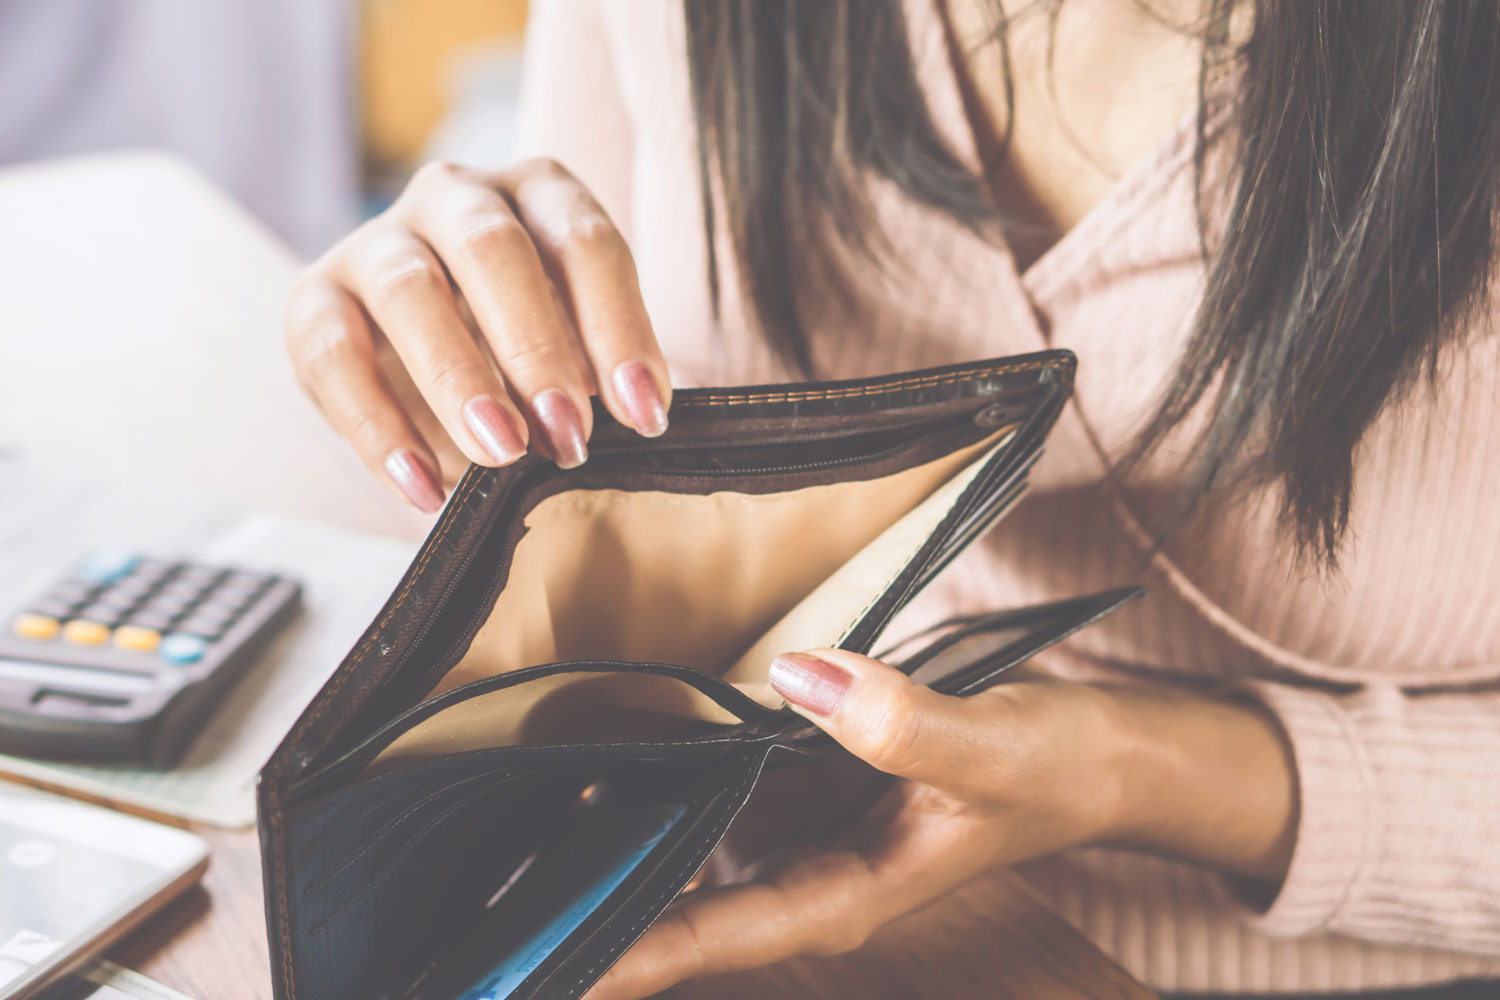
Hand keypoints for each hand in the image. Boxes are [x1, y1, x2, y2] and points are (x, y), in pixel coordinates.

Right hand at [284, 159, 669, 511]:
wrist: (420, 362)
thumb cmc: (520, 350)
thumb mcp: (572, 347)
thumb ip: (594, 370)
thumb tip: (630, 423)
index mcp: (537, 193)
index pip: (584, 243)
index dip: (619, 329)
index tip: (645, 416)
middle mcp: (455, 197)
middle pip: (493, 251)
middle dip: (535, 348)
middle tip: (567, 437)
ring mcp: (376, 241)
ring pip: (409, 291)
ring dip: (459, 379)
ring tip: (500, 454)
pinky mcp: (312, 296)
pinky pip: (333, 355)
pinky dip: (377, 430)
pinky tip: (423, 488)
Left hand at [585, 649, 1297, 999]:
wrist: (1094, 754)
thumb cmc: (1054, 769)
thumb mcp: (988, 751)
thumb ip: (901, 723)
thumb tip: (801, 679)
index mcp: (846, 893)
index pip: (719, 935)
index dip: (634, 954)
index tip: (548, 969)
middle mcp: (812, 870)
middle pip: (684, 903)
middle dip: (597, 901)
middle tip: (496, 903)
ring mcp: (810, 826)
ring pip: (694, 841)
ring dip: (620, 831)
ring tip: (518, 817)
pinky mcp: (813, 779)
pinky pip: (724, 780)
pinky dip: (671, 768)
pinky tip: (615, 739)